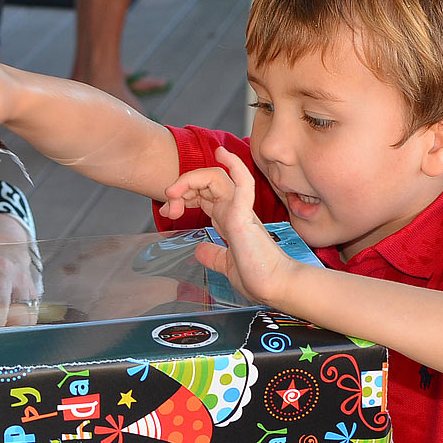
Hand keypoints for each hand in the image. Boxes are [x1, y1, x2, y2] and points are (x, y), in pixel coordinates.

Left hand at [159, 146, 293, 305]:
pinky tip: (222, 153)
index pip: (204, 195)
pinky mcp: (246, 216)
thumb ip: (214, 256)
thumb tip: (199, 251)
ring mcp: (242, 212)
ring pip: (217, 178)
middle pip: (206, 183)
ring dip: (191, 180)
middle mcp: (236, 212)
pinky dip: (234, 166)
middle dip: (182, 188)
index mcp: (231, 221)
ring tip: (174, 191)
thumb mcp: (227, 266)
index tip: (166, 210)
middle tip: (167, 205)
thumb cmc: (259, 279)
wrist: (276, 288)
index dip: (183, 196)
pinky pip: (243, 183)